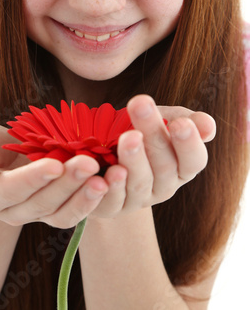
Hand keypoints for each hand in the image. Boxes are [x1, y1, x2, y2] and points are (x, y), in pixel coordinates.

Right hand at [0, 123, 108, 228]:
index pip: (10, 191)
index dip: (32, 179)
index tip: (55, 164)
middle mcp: (10, 213)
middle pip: (40, 204)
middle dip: (67, 184)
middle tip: (90, 163)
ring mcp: (33, 214)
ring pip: (60, 214)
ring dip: (84, 198)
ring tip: (105, 179)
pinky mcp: (52, 210)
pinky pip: (71, 212)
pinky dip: (90, 200)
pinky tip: (108, 182)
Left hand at [89, 95, 215, 217]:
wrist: (106, 156)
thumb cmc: (144, 133)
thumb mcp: (166, 121)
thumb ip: (187, 120)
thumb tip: (207, 125)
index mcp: (182, 167)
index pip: (193, 160)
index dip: (189, 144)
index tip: (180, 122)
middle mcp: (163, 187)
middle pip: (164, 166)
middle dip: (154, 136)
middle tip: (142, 107)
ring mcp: (138, 199)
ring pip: (139, 183)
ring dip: (134, 160)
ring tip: (128, 137)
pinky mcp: (111, 207)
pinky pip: (113, 200)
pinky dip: (112, 186)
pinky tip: (108, 170)